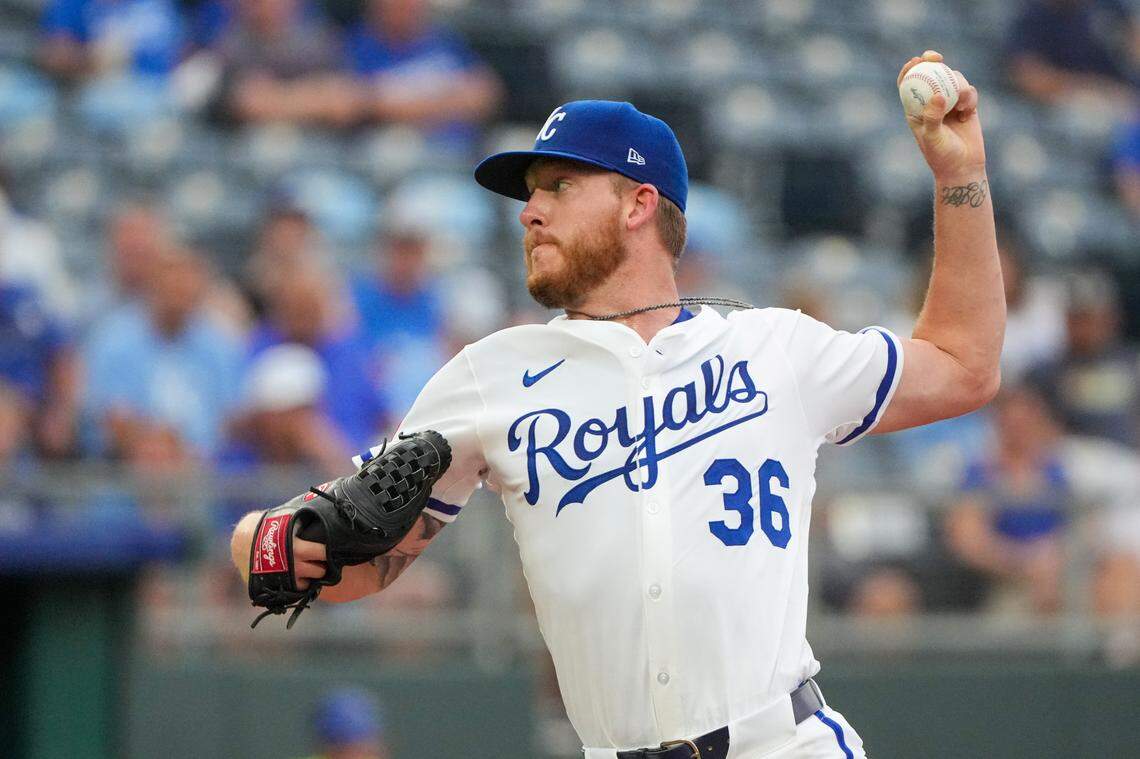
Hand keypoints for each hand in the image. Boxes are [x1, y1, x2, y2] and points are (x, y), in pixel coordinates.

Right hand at [231, 512, 326, 585]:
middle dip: (321, 564)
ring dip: (311, 574)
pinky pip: (297, 589)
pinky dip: (300, 583)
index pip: (324, 552)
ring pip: (310, 581)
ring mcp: (286, 578)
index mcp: (298, 548)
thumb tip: (324, 509)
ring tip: (308, 565)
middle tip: (318, 558)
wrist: (242, 542)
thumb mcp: (287, 521)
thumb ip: (304, 522)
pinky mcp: (279, 586)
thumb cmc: (267, 526)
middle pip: (320, 570)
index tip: (329, 547)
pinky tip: (298, 574)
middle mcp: (294, 565)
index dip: (327, 550)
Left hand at [898, 51, 984, 181]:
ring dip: (958, 86)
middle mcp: (931, 104)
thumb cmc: (942, 156)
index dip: (909, 70)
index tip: (915, 61)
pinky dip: (970, 97)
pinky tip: (968, 112)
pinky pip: (969, 91)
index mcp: (915, 110)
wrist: (963, 168)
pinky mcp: (967, 106)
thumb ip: (933, 117)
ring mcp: (950, 103)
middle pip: (930, 74)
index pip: (907, 84)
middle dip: (932, 61)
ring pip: (953, 80)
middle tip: (936, 57)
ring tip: (962, 106)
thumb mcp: (934, 137)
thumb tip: (938, 95)